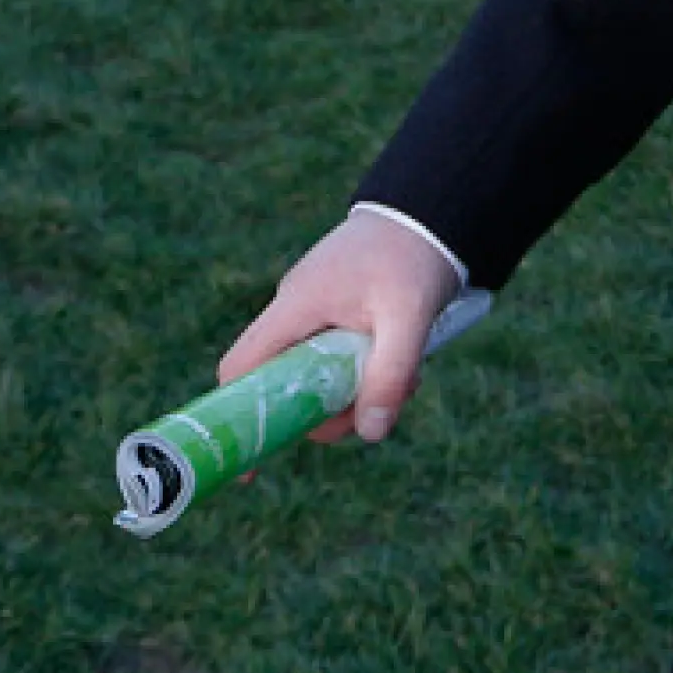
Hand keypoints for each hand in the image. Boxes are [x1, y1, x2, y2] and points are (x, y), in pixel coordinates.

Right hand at [216, 211, 462, 444]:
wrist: (434, 210)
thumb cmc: (414, 256)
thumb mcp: (409, 318)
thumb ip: (389, 374)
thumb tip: (371, 433)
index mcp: (294, 306)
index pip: (241, 367)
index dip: (238, 416)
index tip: (250, 462)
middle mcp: (294, 310)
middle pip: (283, 384)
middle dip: (325, 410)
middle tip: (373, 412)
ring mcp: (315, 311)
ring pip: (318, 374)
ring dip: (358, 390)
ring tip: (410, 378)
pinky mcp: (338, 312)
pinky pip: (339, 357)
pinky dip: (368, 370)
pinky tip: (409, 363)